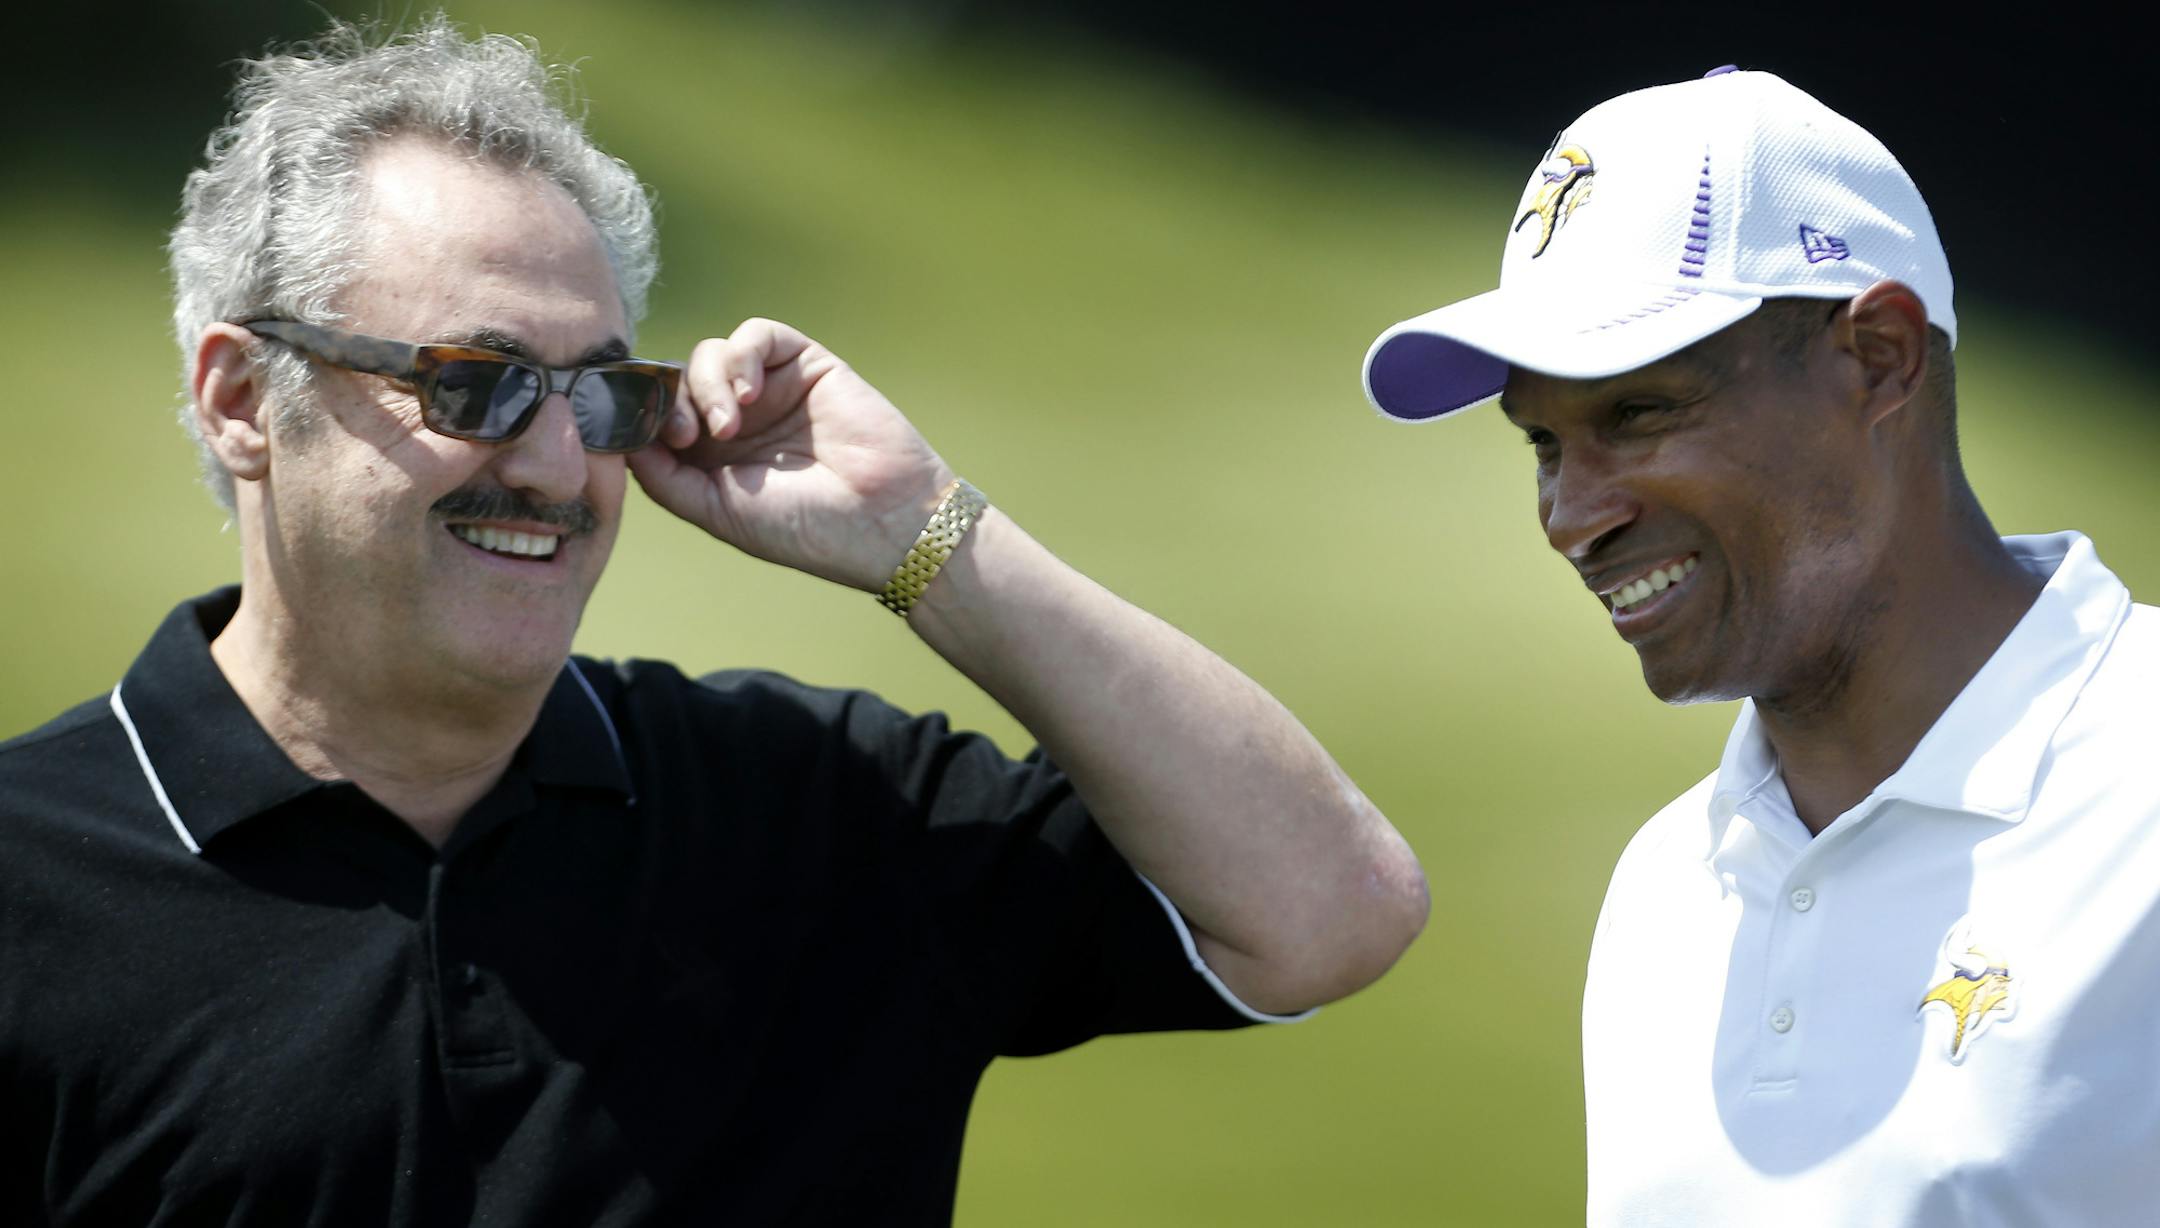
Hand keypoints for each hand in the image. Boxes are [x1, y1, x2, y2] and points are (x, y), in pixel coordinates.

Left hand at [627, 318, 954, 590]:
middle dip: (669, 400)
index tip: (637, 434)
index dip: (640, 413)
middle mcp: (738, 418)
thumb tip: (620, 438)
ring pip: (710, 354)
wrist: (882, 522)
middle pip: (676, 379)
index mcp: (712, 457)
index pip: (659, 413)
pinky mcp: (805, 364)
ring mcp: (772, 389)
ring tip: (730, 426)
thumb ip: (664, 477)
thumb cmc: (805, 528)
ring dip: (706, 384)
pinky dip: (742, 356)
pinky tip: (750, 395)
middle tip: (684, 434)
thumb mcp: (718, 510)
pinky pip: (757, 334)